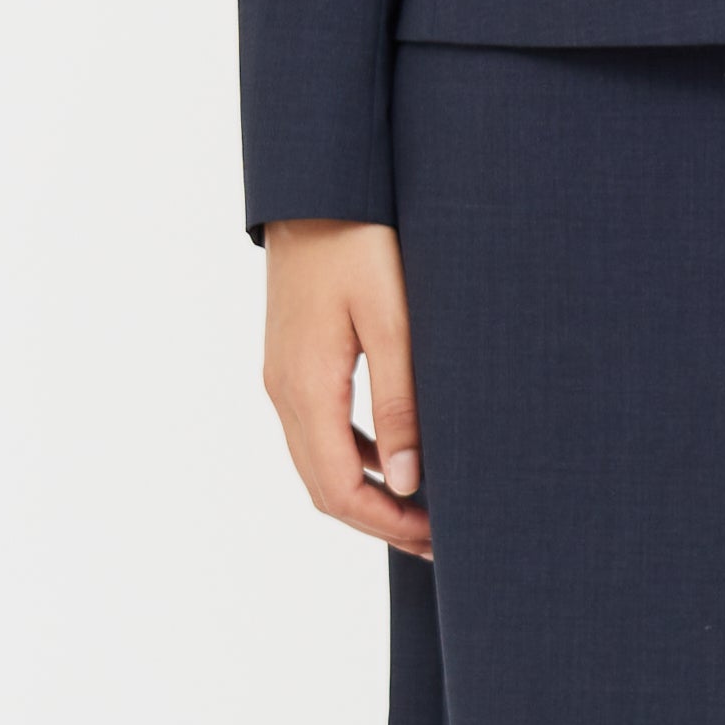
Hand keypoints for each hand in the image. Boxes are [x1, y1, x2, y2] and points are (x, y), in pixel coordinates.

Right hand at [261, 218, 432, 554]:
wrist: (316, 185)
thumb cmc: (359, 241)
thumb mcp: (392, 320)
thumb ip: (401, 402)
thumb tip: (411, 480)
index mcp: (306, 388)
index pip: (339, 490)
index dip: (388, 524)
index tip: (439, 538)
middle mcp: (284, 391)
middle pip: (324, 488)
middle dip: (381, 521)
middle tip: (440, 539)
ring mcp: (283, 376)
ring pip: (319, 463)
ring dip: (368, 494)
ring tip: (425, 509)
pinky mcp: (293, 361)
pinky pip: (319, 430)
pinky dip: (356, 459)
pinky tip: (398, 459)